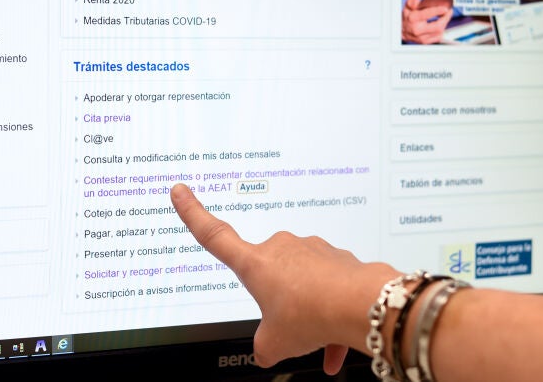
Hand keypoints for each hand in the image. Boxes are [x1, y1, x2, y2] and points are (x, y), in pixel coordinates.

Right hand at [169, 183, 400, 373]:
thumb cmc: (313, 313)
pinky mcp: (339, 261)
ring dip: (309, 313)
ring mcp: (313, 251)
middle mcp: (282, 248)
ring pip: (304, 287)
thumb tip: (265, 351)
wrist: (362, 305)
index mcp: (255, 264)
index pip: (213, 235)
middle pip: (270, 277)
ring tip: (320, 340)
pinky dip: (331, 319)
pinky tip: (339, 348)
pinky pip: (329, 291)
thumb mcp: (274, 343)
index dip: (193, 214)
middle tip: (290, 327)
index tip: (180, 191)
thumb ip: (264, 346)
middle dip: (279, 302)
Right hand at [401, 0, 451, 43]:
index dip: (438, 11)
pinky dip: (441, 30)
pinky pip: (438, 37)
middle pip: (437, 26)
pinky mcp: (424, 42)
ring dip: (444, 24)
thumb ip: (412, 2)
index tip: (445, 8)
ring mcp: (421, 37)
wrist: (401, 29)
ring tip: (445, 17)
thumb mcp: (408, 6)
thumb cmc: (407, 16)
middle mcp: (417, 29)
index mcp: (413, 18)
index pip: (427, 14)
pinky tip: (441, 25)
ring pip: (439, 32)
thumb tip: (418, 2)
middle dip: (446, 18)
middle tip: (449, 12)